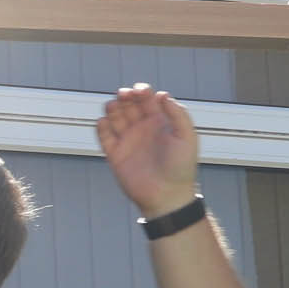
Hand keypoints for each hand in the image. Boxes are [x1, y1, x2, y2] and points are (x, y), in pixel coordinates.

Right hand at [97, 86, 200, 218]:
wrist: (167, 196)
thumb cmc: (181, 168)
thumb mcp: (187, 137)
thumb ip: (178, 114)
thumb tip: (163, 95)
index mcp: (159, 122)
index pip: (147, 99)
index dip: (141, 91)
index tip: (140, 92)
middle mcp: (142, 128)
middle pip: (128, 103)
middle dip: (125, 96)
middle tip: (124, 96)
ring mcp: (128, 140)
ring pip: (115, 116)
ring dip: (112, 107)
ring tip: (113, 107)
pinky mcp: (115, 154)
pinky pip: (104, 135)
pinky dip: (101, 126)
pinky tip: (105, 122)